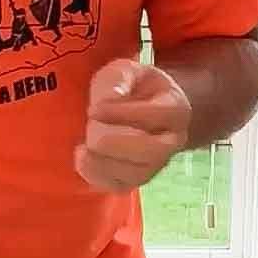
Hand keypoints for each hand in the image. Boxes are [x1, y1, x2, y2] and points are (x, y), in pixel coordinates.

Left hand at [75, 59, 191, 194]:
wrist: (141, 110)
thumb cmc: (133, 88)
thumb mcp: (127, 70)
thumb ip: (119, 78)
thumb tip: (111, 98)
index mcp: (176, 109)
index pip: (154, 116)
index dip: (120, 113)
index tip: (93, 108)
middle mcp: (172, 142)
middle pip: (150, 151)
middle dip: (112, 140)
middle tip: (89, 127)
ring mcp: (156, 165)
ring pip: (135, 174)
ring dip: (102, 160)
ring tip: (83, 144)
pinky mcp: (135, 181)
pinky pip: (119, 186)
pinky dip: (95, 174)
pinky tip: (81, 157)